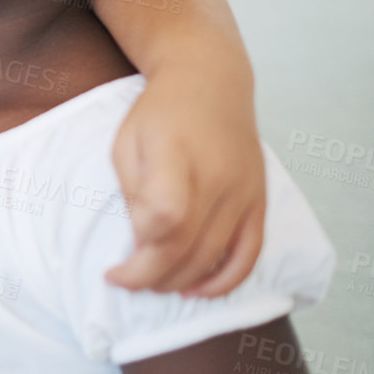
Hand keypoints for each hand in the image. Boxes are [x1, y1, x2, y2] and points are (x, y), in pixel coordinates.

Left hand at [105, 69, 265, 297]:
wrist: (210, 82)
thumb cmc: (157, 114)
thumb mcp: (126, 142)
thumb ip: (133, 192)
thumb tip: (140, 243)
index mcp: (176, 156)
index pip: (165, 217)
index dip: (139, 254)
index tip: (113, 268)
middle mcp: (217, 177)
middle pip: (187, 247)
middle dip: (150, 278)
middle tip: (124, 283)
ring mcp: (244, 191)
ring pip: (215, 256)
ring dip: (180, 282)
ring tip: (152, 286)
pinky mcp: (259, 201)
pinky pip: (249, 253)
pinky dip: (226, 280)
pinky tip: (198, 291)